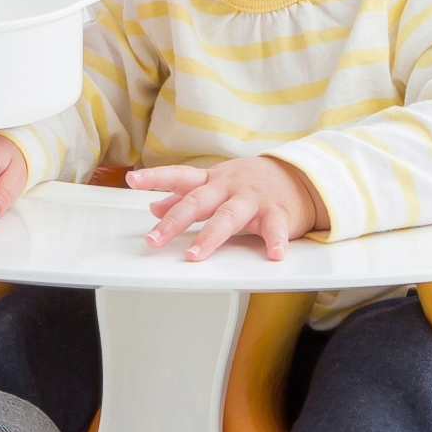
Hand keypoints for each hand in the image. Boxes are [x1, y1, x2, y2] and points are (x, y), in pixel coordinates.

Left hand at [126, 157, 327, 261]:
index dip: (155, 178)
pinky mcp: (278, 212)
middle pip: (198, 202)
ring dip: (210, 236)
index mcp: (212, 180)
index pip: (180, 176)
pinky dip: (276, 241)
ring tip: (194, 255)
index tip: (132, 180)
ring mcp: (253, 199)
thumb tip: (153, 206)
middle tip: (154, 239)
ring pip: (229, 216)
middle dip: (174, 220)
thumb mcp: (215, 185)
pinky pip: (276, 228)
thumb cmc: (250, 184)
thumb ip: (185, 196)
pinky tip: (273, 254)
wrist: (300, 177)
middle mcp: (229, 187)